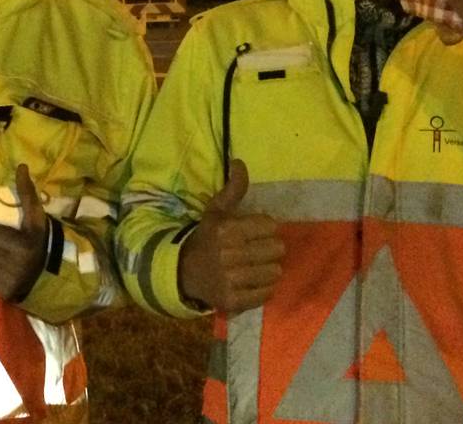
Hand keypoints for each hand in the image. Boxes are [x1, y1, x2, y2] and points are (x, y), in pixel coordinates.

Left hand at [0, 164, 49, 301]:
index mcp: (24, 246)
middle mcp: (16, 266)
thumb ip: (27, 193)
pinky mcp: (0, 292)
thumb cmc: (38, 242)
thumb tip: (21, 165)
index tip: (13, 238)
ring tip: (2, 259)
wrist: (49, 276)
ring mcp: (7, 281)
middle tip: (6, 249)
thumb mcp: (35, 218)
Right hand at [178, 159, 284, 313]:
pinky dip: (263, 289)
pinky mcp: (233, 300)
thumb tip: (239, 162)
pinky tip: (250, 283)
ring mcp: (231, 280)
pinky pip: (267, 293)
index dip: (265, 228)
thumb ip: (233, 188)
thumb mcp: (217, 211)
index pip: (271, 226)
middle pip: (277, 249)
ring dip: (268, 269)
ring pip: (275, 272)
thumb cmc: (208, 238)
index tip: (253, 232)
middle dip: (269, 249)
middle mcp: (229, 254)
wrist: (185, 272)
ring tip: (253, 267)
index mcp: (227, 230)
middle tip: (255, 251)